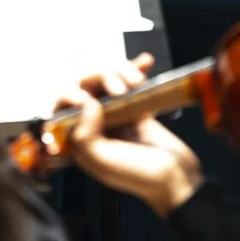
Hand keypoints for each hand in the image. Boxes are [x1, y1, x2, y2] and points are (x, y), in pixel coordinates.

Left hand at [52, 54, 203, 218]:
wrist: (178, 178)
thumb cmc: (141, 176)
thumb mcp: (103, 162)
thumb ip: (84, 136)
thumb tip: (86, 103)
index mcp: (81, 141)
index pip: (61, 111)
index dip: (68, 98)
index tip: (84, 98)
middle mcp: (95, 126)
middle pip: (86, 87)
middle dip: (101, 80)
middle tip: (119, 90)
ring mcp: (117, 115)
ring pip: (109, 80)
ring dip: (121, 73)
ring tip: (137, 82)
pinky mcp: (137, 107)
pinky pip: (132, 82)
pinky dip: (137, 69)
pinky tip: (145, 62)